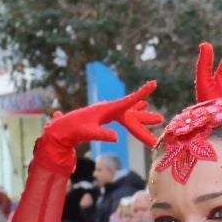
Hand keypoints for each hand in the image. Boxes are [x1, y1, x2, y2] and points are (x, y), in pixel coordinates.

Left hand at [34, 83, 162, 171]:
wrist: (61, 129)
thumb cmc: (73, 130)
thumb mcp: (87, 132)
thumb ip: (101, 134)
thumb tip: (116, 138)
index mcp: (107, 110)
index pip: (128, 101)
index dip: (142, 94)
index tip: (153, 83)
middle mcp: (109, 109)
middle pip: (131, 114)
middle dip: (145, 118)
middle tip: (160, 119)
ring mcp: (107, 113)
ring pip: (129, 115)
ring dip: (141, 117)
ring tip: (157, 118)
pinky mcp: (104, 117)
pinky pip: (123, 116)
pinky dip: (133, 113)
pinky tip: (139, 109)